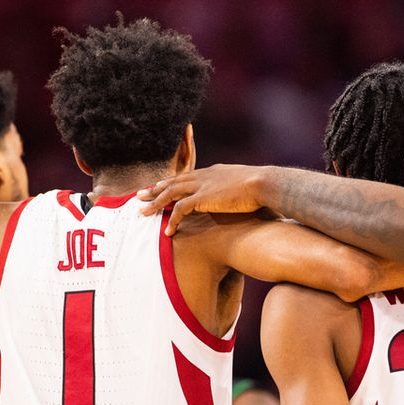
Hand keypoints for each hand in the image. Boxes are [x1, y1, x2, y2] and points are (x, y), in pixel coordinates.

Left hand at [138, 164, 269, 234]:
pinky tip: (168, 232)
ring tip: (142, 213)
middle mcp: (203, 176)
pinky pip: (180, 210)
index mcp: (212, 172)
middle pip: (172, 182)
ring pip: (170, 194)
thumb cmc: (261, 187)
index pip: (186, 177)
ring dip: (155, 204)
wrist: (263, 183)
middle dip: (154, 189)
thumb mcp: (245, 185)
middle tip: (139, 195)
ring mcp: (201, 186)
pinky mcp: (202, 198)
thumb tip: (241, 197)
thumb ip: (236, 190)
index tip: (159, 187)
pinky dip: (172, 221)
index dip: (171, 182)